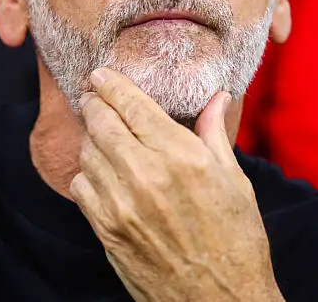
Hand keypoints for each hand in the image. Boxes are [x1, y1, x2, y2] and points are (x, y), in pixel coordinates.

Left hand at [70, 68, 282, 301]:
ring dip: (91, 138)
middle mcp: (144, 175)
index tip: (101, 75)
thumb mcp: (235, 182)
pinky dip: (86, 174)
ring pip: (87, 153)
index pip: (131, 105)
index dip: (111, 85)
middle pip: (100, 123)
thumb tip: (217, 97)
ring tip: (101, 134)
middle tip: (93, 96)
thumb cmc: (236, 242)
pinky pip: (81, 188)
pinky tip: (101, 173)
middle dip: (94, 104)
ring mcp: (120, 204)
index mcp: (179, 157)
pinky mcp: (106, 230)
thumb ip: (214, 134)